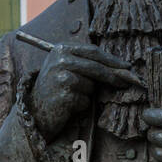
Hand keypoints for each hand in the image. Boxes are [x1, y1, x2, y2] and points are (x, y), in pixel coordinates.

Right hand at [29, 43, 144, 142]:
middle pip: (96, 66)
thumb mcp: (65, 69)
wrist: (34, 112)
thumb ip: (85, 63)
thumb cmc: (54, 90)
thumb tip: (119, 68)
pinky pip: (85, 100)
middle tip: (126, 82)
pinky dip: (81, 105)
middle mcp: (60, 60)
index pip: (93, 51)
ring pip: (91, 85)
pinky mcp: (64, 94)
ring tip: (71, 97)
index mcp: (61, 49)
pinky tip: (67, 106)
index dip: (112, 60)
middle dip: (113, 75)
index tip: (126, 66)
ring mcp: (61, 76)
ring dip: (87, 94)